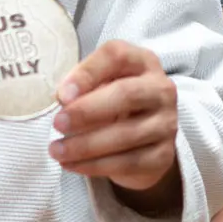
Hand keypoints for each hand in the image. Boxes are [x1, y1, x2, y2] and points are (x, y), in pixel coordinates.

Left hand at [49, 40, 177, 196]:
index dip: (87, 73)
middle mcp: (160, 89)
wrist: (141, 139)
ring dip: (85, 145)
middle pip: (125, 95)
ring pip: (126, 134)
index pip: (117, 56)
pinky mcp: (163, 155)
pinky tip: (71, 164)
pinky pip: (128, 162)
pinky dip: (95, 165)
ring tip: (56, 149)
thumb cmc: (110, 100)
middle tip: (58, 124)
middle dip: (86, 111)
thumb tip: (64, 98)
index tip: (61, 94)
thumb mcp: (97, 84)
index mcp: (141, 61)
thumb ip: (81, 85)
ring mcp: (166, 123)